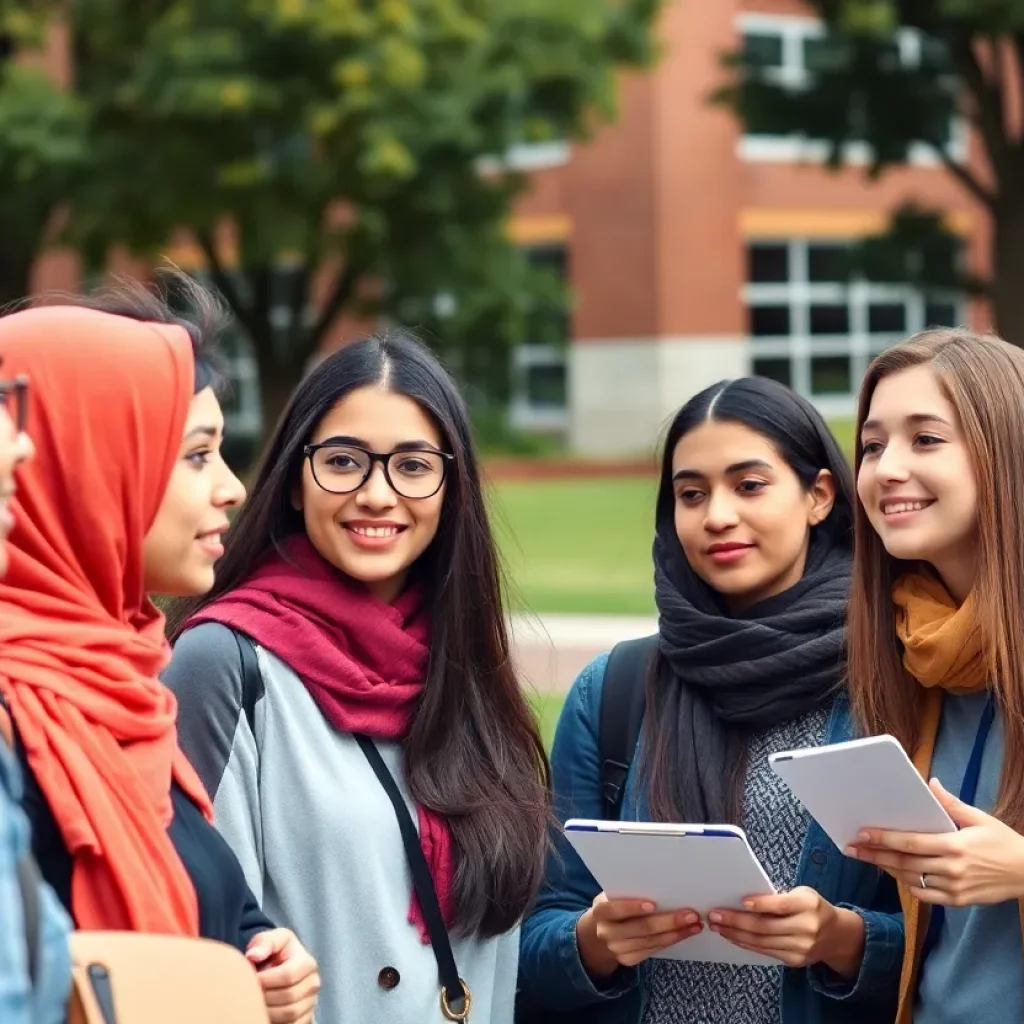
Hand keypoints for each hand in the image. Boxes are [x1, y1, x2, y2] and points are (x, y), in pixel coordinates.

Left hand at [246, 928, 320, 1023]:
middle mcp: (313, 983)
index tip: (252, 978)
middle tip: (251, 993)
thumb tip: (252, 956)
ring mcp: (311, 1002)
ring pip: (290, 1014)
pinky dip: (277, 1021)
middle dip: (266, 996)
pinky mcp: (306, 1018)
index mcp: (307, 963)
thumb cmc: (274, 951)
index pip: (288, 975)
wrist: (279, 966)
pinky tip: (265, 1013)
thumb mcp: (270, 939)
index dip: (266, 979)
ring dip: (268, 1011)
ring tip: (256, 1002)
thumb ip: (263, 942)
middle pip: (289, 997)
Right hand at [576, 892, 700, 975]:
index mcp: (600, 912)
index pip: (615, 909)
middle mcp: (606, 933)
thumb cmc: (612, 904)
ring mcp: (617, 949)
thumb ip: (628, 892)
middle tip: (690, 915)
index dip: (633, 907)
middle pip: (640, 928)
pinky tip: (685, 933)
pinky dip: (671, 941)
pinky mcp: (628, 960)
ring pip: (651, 941)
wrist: (599, 931)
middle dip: (668, 921)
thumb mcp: (612, 895)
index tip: (653, 904)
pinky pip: (653, 950)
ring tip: (695, 925)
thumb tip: (660, 882)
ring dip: (676, 933)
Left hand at [707, 887, 864, 977]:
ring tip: (717, 926)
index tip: (741, 901)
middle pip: (765, 927)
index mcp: (808, 905)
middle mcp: (806, 928)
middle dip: (736, 921)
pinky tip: (732, 936)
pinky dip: (746, 944)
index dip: (760, 904)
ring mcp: (800, 948)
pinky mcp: (794, 960)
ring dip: (735, 934)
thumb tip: (745, 900)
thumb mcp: (802, 894)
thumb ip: (779, 898)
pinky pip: (765, 951)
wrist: (838, 935)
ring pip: (762, 942)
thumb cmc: (812, 907)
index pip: (781, 906)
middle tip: (714, 915)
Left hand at [847, 778, 1023, 906]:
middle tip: (851, 849)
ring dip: (887, 869)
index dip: (883, 839)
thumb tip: (930, 783)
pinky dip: (910, 885)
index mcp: (955, 845)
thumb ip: (951, 804)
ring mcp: (955, 888)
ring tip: (869, 859)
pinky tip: (898, 874)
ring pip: (912, 879)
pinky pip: (927, 895)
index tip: (861, 834)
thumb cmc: (1003, 842)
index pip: (910, 842)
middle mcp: (952, 869)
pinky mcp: (959, 902)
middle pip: (904, 862)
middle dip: (874, 855)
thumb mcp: (979, 818)